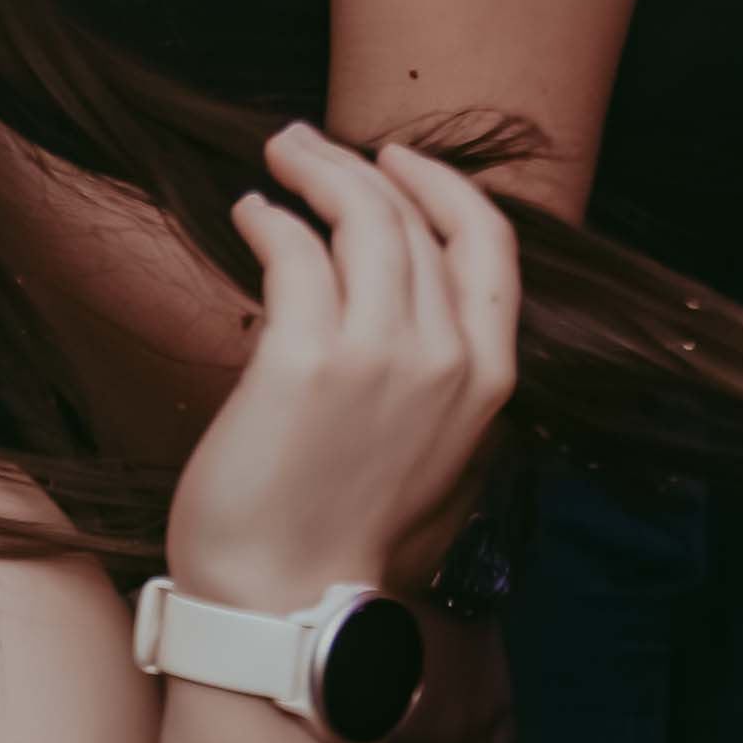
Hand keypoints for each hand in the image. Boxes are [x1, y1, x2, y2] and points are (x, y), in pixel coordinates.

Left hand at [162, 127, 520, 611]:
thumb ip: (432, 376)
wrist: (284, 599)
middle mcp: (445, 358)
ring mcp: (380, 356)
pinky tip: (252, 214)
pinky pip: (294, 251)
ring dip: (315, 171)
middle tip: (307, 143)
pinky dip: (273, 218)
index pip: (489, 245)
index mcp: (487, 379)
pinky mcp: (305, 360)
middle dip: (361, 166)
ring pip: (360, 220)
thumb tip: (403, 304)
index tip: (398, 159)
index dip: (445, 187)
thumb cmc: (339, 531)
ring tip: (278, 157)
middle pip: (415, 221)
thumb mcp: (427, 450)